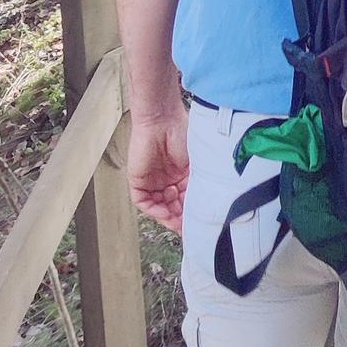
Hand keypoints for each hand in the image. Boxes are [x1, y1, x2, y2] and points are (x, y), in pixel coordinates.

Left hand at [127, 105, 189, 231]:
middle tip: (190, 228)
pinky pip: (144, 202)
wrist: (162, 119)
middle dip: (181, 218)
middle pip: (173, 207)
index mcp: (183, 175)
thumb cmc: (182, 133)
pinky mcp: (137, 181)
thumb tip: (208, 205)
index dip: (193, 213)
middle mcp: (168, 180)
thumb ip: (198, 184)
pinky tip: (165, 213)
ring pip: (160, 207)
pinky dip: (154, 210)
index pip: (187, 200)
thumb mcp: (196, 164)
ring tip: (179, 222)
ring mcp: (152, 181)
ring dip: (169, 216)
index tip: (201, 223)